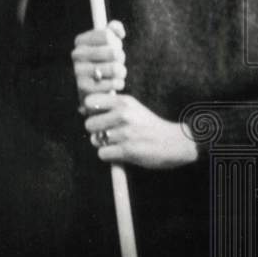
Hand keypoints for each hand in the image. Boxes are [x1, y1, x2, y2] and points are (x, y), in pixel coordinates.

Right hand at [71, 20, 126, 105]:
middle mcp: (76, 54)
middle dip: (121, 57)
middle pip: (113, 52)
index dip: (116, 42)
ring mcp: (79, 71)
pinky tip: (116, 82)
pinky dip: (118, 83)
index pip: (107, 35)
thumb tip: (119, 31)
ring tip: (118, 73)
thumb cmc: (104, 60)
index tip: (113, 47)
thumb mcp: (108, 42)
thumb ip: (114, 29)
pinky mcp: (85, 88)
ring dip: (121, 71)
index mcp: (81, 40)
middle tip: (118, 62)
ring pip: (114, 68)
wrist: (94, 87)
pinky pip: (112, 83)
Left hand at [82, 93, 198, 168]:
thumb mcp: (134, 109)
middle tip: (109, 134)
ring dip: (104, 144)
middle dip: (96, 131)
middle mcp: (124, 114)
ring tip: (118, 143)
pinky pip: (102, 154)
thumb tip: (82, 108)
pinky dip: (109, 156)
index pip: (90, 100)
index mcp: (124, 101)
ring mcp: (126, 132)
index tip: (98, 116)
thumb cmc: (150, 126)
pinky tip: (120, 152)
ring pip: (95, 140)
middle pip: (89, 123)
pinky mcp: (128, 150)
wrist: (175, 142)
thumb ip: (111, 107)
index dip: (90, 110)